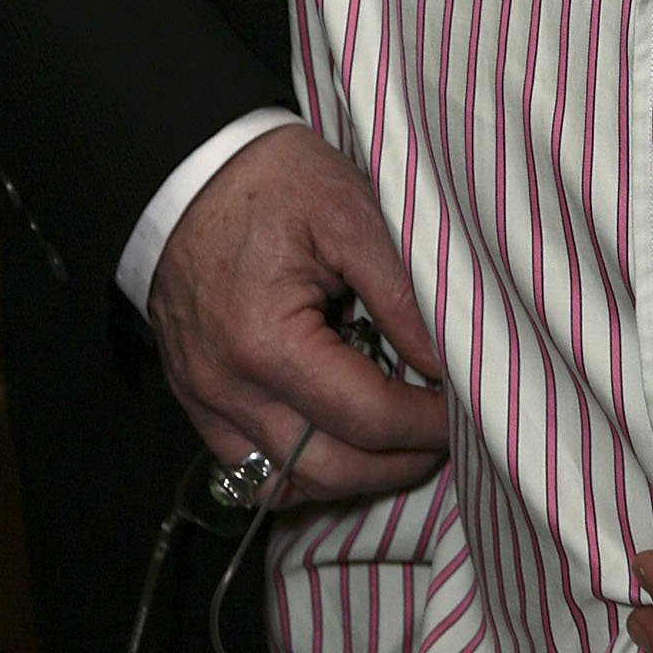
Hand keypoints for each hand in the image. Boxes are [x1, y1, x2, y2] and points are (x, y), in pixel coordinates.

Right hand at [146, 123, 447, 504]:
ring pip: (285, 483)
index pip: (365, 417)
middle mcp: (228, 388)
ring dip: (350, 475)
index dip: (424, 423)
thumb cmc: (272, 181)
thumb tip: (444, 360)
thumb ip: (401, 293)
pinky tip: (337, 440)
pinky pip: (247, 466)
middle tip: (443, 434)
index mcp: (267, 343)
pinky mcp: (194, 398)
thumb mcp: (351, 212)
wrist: (189, 168)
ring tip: (396, 441)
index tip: (464, 410)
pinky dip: (298, 467)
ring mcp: (204, 399)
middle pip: (329, 469)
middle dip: (396, 462)